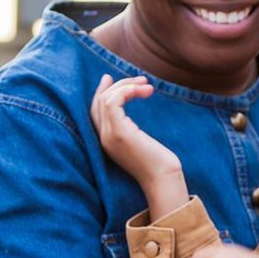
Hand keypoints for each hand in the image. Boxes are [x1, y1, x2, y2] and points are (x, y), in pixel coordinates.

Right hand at [92, 74, 185, 218]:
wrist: (163, 179)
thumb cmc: (159, 163)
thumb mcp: (142, 140)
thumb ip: (133, 127)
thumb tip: (136, 109)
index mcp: (107, 141)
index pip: (95, 111)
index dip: (101, 92)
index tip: (110, 78)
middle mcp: (103, 138)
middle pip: (99, 102)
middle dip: (117, 85)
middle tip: (141, 79)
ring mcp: (109, 136)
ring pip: (106, 99)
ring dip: (127, 86)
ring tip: (147, 86)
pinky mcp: (119, 133)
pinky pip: (112, 102)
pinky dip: (126, 91)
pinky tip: (143, 91)